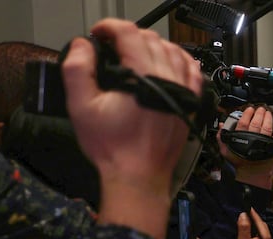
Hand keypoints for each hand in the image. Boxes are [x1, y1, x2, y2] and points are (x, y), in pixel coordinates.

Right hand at [63, 18, 202, 238]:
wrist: (139, 177)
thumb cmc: (113, 148)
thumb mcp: (81, 108)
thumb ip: (78, 70)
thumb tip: (84, 45)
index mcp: (143, 77)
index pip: (130, 34)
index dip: (110, 27)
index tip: (99, 33)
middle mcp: (168, 80)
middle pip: (152, 39)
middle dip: (129, 36)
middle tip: (112, 46)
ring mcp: (183, 92)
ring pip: (174, 52)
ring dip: (154, 45)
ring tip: (136, 51)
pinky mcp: (190, 105)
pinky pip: (193, 72)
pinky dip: (182, 61)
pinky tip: (170, 62)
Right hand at [217, 105, 272, 187]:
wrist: (253, 175)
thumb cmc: (240, 163)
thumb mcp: (226, 152)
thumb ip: (222, 138)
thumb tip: (221, 126)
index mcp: (241, 139)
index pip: (243, 122)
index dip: (247, 113)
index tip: (249, 109)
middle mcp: (253, 140)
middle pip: (256, 122)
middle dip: (259, 113)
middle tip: (260, 108)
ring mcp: (264, 143)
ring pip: (267, 127)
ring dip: (268, 118)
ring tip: (267, 113)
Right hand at [232, 209, 271, 238]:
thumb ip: (243, 227)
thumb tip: (244, 215)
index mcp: (265, 238)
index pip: (260, 222)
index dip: (253, 213)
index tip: (248, 206)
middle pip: (262, 227)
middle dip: (255, 220)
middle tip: (248, 214)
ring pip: (261, 234)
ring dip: (255, 228)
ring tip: (248, 223)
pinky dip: (254, 235)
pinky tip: (249, 237)